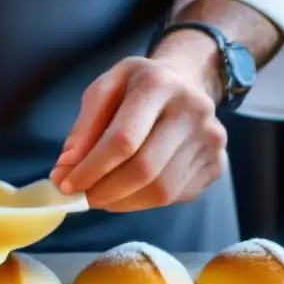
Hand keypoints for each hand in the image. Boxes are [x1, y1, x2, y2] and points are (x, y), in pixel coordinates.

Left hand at [49, 53, 227, 211]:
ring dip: (121, 201)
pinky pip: (175, 196)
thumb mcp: (105, 88)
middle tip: (81, 197)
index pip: (123, 139)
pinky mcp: (217, 164)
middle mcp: (193, 110)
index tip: (66, 184)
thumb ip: (84, 125)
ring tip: (99, 195)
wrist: (187, 82)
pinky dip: (141, 201)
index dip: (91, 168)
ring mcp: (211, 140)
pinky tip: (126, 192)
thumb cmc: (136, 88)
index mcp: (159, 84)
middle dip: (104, 191)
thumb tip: (67, 166)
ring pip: (161, 190)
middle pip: (143, 169)